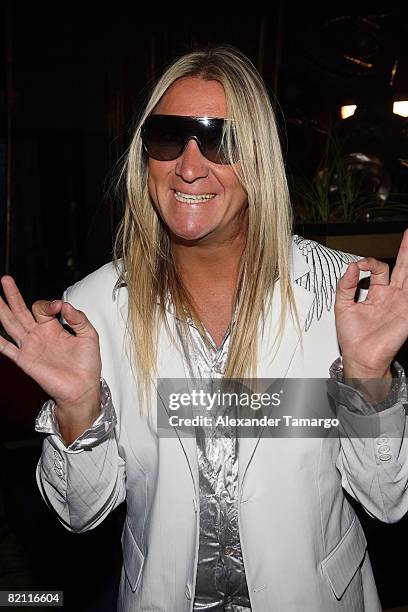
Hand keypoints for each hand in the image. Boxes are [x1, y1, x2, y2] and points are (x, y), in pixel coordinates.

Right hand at [0, 276, 101, 423]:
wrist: (82, 388)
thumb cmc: (87, 364)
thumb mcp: (89, 336)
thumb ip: (79, 318)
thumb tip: (65, 306)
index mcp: (53, 328)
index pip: (43, 308)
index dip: (48, 304)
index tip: (59, 307)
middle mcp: (39, 335)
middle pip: (21, 311)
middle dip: (13, 295)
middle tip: (5, 279)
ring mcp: (30, 346)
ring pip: (11, 324)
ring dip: (2, 311)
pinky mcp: (25, 360)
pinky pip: (6, 349)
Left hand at [335, 229, 407, 389]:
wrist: (360, 356)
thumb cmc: (352, 337)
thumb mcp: (343, 305)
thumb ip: (345, 285)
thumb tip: (351, 266)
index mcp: (376, 294)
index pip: (378, 269)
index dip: (369, 263)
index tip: (359, 265)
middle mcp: (390, 296)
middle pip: (402, 268)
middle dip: (406, 250)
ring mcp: (401, 303)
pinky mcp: (406, 311)